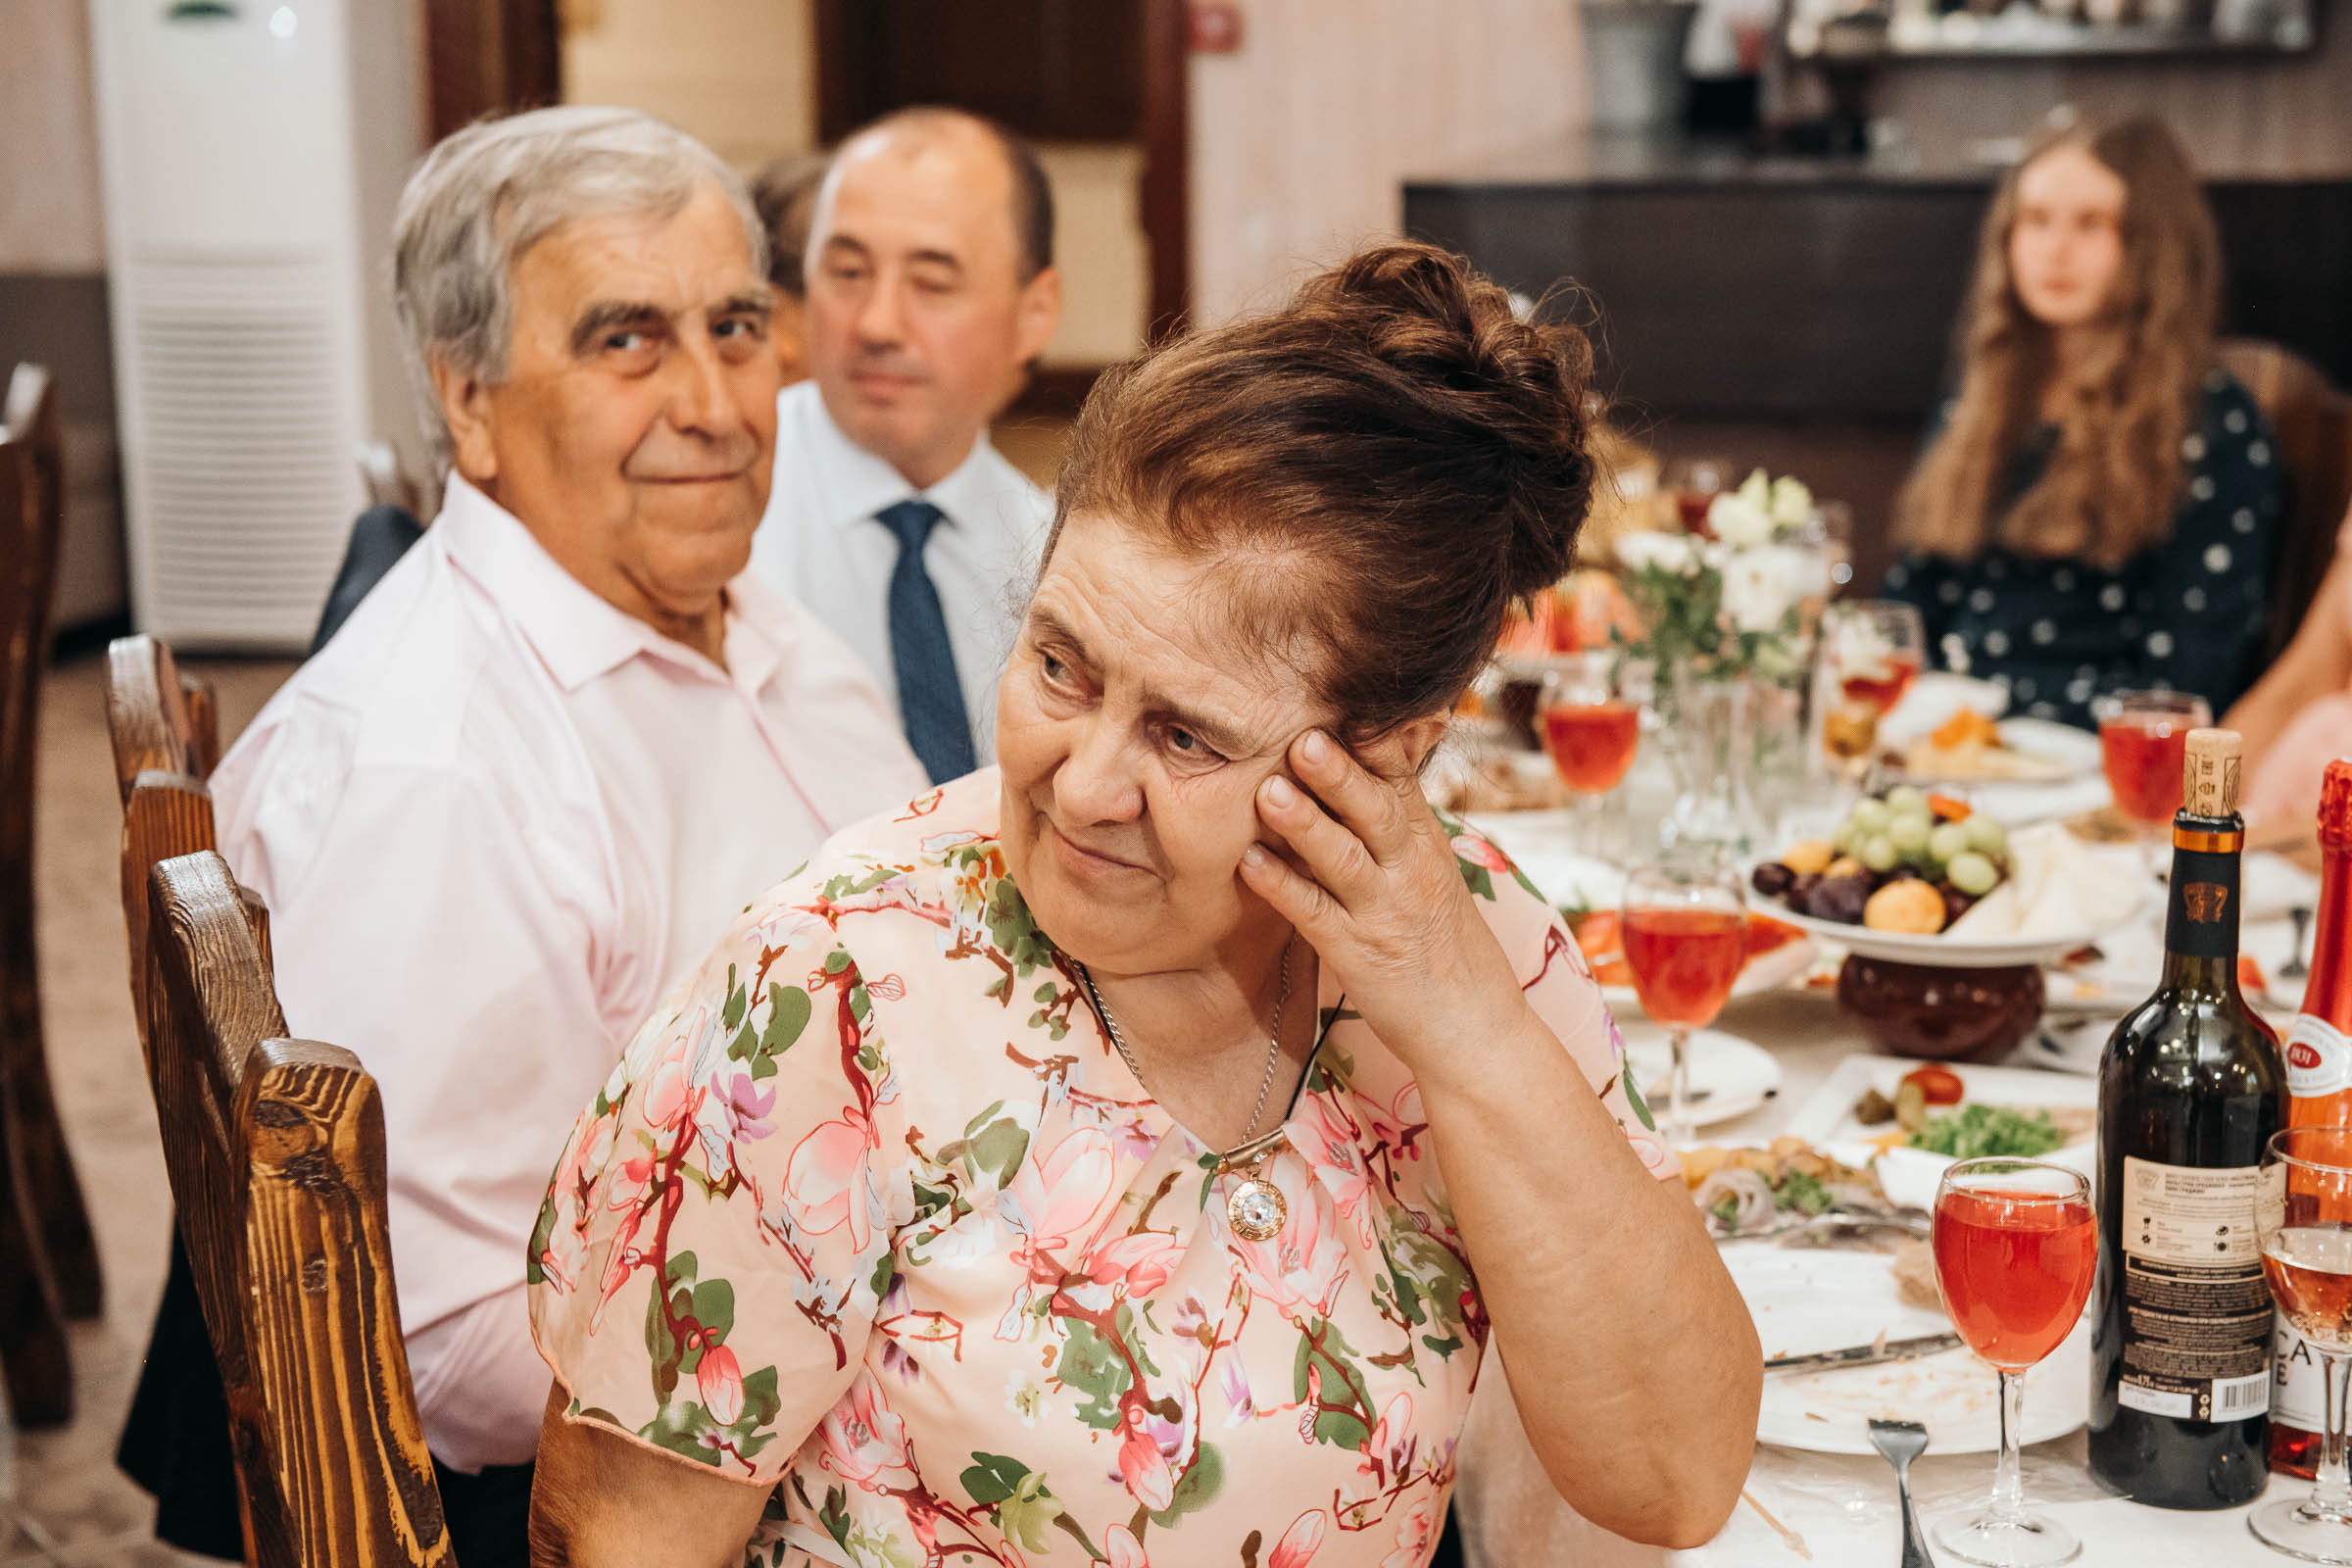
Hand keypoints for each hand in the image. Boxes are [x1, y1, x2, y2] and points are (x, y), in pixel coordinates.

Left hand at [1238, 729, 1529, 1074]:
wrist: (1476, 1029)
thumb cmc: (1446, 946)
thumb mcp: (1433, 873)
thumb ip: (1395, 823)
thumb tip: (1356, 767)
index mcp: (1427, 844)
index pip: (1401, 780)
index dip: (1375, 740)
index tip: (1347, 700)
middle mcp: (1411, 872)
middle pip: (1375, 811)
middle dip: (1340, 773)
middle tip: (1303, 736)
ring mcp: (1385, 914)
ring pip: (1343, 859)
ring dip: (1304, 824)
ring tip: (1269, 789)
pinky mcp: (1359, 955)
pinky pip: (1316, 915)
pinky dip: (1282, 888)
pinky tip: (1250, 863)